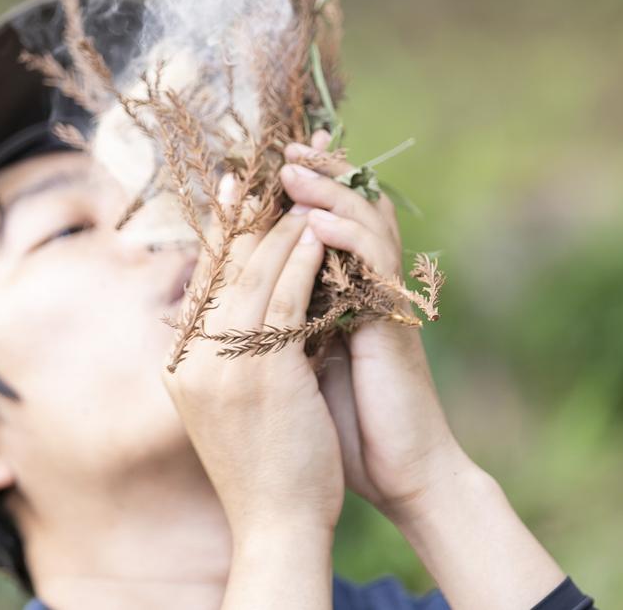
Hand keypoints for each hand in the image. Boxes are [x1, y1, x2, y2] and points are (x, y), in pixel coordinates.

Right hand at [161, 175, 344, 544]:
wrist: (278, 526)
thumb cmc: (266, 465)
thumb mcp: (232, 402)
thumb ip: (231, 351)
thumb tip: (245, 303)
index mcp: (181, 363)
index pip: (200, 278)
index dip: (219, 227)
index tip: (235, 185)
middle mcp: (191, 358)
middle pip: (218, 265)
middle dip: (246, 212)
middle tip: (268, 168)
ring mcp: (221, 365)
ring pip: (249, 274)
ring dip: (278, 227)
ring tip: (301, 191)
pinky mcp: (259, 374)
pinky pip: (279, 300)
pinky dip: (298, 261)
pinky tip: (315, 234)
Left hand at [280, 133, 471, 525]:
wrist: (400, 475)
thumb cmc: (344, 426)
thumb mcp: (295, 368)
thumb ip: (274, 328)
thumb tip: (222, 305)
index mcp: (336, 296)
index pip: (315, 228)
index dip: (292, 195)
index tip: (256, 169)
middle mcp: (362, 289)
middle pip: (345, 210)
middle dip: (315, 175)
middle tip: (283, 147)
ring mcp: (381, 301)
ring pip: (362, 224)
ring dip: (328, 191)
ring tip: (293, 168)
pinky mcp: (392, 320)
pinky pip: (374, 264)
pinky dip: (348, 236)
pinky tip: (317, 220)